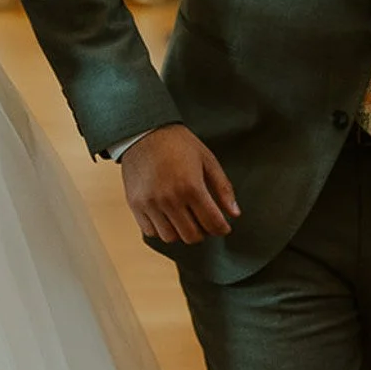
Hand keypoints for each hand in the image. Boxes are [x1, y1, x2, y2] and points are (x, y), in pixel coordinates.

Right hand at [120, 123, 239, 244]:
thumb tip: (234, 214)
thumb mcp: (207, 160)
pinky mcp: (135, 204)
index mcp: (191, 187)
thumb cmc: (179, 144)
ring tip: (185, 219)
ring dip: (181, 232)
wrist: (144, 132)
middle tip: (204, 222)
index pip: (212, 223)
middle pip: (192, 236)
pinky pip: (151, 231)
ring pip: (170, 237)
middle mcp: (170, 199)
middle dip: (203, 232)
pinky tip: (167, 216)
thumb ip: (223, 188)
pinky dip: (161, 229)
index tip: (223, 226)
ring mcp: (150, 203)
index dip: (222, 228)